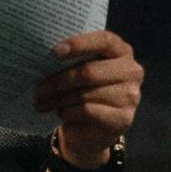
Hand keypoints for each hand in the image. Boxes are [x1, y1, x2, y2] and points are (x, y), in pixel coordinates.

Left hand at [35, 30, 143, 167]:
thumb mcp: (78, 72)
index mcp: (122, 52)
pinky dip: (68, 112)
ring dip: (58, 99)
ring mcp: (130, 96)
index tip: (54, 52)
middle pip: (89, 72)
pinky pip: (87, 111)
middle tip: (38, 90)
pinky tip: (61, 113)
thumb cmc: (82, 93)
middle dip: (59, 81)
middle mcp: (132, 71)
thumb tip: (45, 58)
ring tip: (43, 103)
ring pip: (85, 94)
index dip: (79, 44)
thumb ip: (72, 61)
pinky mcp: (122, 119)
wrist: (89, 131)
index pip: (104, 40)